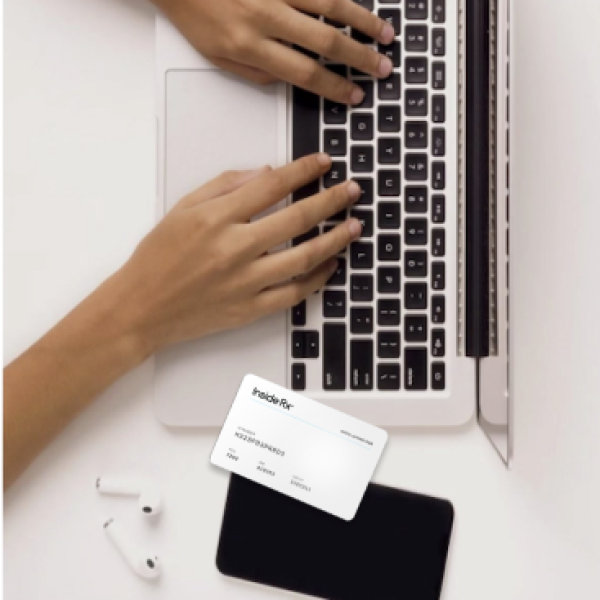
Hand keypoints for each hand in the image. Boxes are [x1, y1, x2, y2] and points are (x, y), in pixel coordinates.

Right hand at [116, 154, 361, 352]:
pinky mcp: (250, 309)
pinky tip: (331, 265)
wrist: (142, 308)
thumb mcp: (182, 209)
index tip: (324, 162)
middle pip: (297, 218)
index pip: (271, 185)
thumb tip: (266, 171)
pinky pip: (294, 293)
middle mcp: (234, 248)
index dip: (303, 170)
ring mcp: (245, 282)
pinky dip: (317, 279)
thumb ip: (224, 185)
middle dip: (331, 200)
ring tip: (355, 227)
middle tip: (353, 191)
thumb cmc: (158, 256)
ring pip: (303, 258)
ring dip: (334, 240)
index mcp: (216, 218)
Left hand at [153, 0, 394, 103]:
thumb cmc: (194, 13)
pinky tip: (359, 6)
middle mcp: (266, 15)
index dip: (334, 87)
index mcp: (250, 45)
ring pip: (331, 4)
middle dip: (360, 57)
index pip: (304, 72)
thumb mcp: (217, 57)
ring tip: (385, 35)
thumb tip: (291, 80)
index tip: (354, 95)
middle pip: (326, 40)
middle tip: (383, 68)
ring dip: (363, 21)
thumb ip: (256, 72)